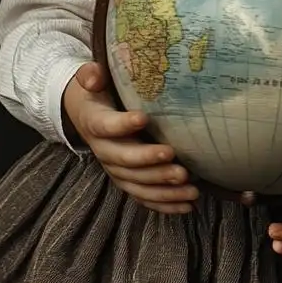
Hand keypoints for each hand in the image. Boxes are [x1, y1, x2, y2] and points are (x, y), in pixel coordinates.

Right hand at [62, 64, 198, 213]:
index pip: (104, 125)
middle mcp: (104, 151)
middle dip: (151, 166)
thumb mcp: (92, 81)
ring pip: (137, 185)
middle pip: (124, 162)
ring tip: (192, 191)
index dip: (121, 125)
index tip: (143, 118)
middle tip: (180, 168)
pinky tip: (187, 206)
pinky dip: (165, 205)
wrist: (90, 116)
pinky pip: (144, 197)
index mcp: (95, 123)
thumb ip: (91, 75)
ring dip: (164, 191)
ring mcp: (116, 169)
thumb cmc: (100, 95)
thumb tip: (94, 76)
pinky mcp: (129, 181)